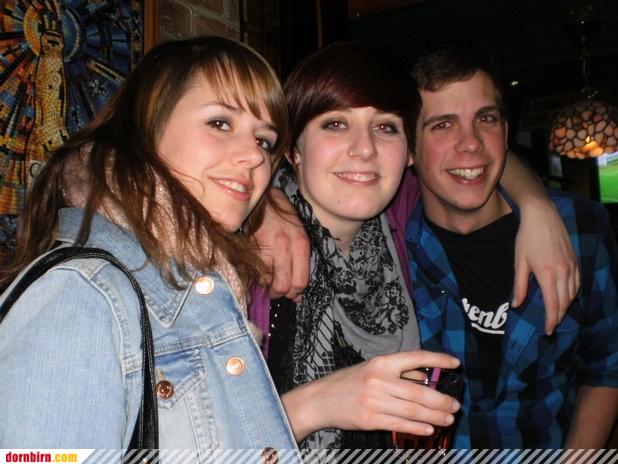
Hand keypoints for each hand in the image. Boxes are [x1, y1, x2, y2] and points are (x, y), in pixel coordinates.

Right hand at [254, 188, 309, 300]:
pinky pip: (253, 273)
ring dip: (266, 285)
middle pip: (283, 287)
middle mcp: (285, 247)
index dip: (295, 293)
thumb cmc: (283, 217)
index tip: (291, 293)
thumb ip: (301, 261)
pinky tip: (259, 269)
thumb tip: (297, 292)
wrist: (262, 199)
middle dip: (280, 293)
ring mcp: (266, 249)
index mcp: (301, 244)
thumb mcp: (300, 234)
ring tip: (267, 279)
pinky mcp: (251, 249)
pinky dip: (256, 276)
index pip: (301, 281)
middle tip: (277, 290)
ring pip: (267, 282)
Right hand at [281, 350, 460, 440]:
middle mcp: (379, 380)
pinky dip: (417, 428)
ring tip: (448, 419)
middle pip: (419, 392)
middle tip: (455, 405)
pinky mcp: (370, 419)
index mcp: (381, 362)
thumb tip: (426, 377)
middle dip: (442, 400)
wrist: (321, 399)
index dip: (438, 360)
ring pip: (413, 411)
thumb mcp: (372, 369)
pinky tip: (429, 429)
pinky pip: (400, 425)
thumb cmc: (349, 383)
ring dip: (435, 416)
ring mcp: (374, 401)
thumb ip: (399, 372)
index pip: (415, 357)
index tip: (456, 364)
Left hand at [513, 198, 579, 334]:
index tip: (547, 330)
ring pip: (573, 294)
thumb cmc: (526, 238)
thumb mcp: (519, 262)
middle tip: (551, 326)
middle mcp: (563, 272)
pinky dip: (572, 294)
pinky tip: (565, 297)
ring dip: (566, 306)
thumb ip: (519, 285)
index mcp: (547, 274)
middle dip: (559, 316)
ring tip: (557, 314)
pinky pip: (577, 283)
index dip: (551, 320)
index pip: (553, 304)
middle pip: (565, 302)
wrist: (542, 216)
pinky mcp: (575, 261)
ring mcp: (572, 266)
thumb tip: (516, 304)